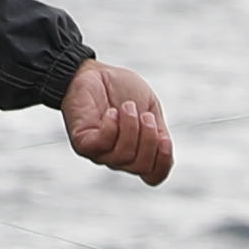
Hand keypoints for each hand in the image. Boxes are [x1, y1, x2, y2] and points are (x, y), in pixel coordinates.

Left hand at [60, 60, 172, 184]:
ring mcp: (100, 153)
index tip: (165, 139)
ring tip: (127, 106)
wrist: (95, 72)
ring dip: (131, 127)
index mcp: (138, 152)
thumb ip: (158, 131)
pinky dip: (111, 127)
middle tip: (145, 115)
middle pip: (141, 167)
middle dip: (149, 139)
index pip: (153, 176)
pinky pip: (102, 145)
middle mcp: (119, 158)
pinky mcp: (83, 143)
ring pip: (123, 155)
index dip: (163, 163)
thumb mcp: (150, 108)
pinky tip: (111, 112)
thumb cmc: (123, 90)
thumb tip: (163, 147)